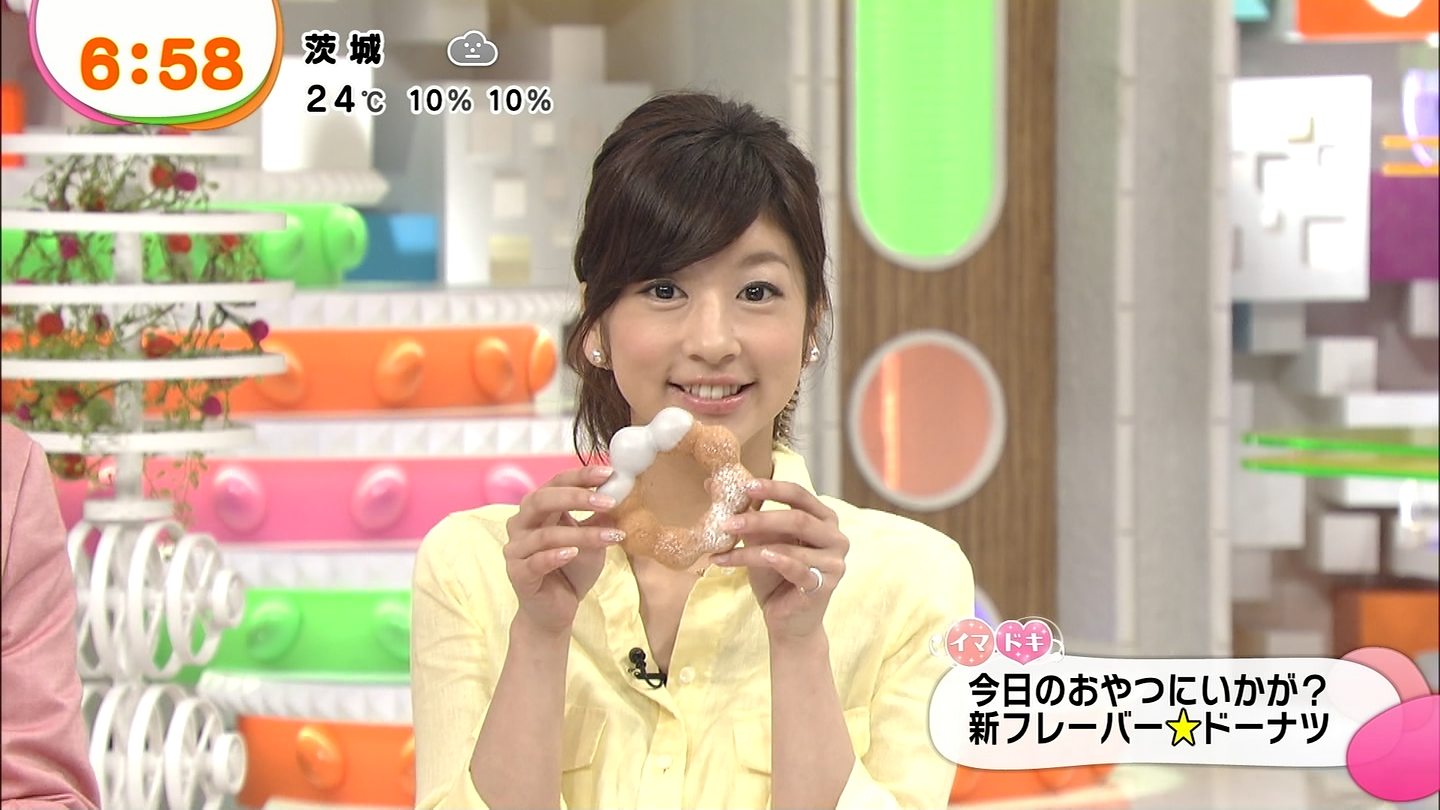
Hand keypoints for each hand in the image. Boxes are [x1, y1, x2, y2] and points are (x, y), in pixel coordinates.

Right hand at [503, 465, 624, 633]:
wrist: (555, 611)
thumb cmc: (572, 570)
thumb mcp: (592, 540)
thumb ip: (600, 517)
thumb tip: (622, 491)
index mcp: (538, 509)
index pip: (556, 483)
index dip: (581, 475)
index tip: (608, 473)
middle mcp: (521, 524)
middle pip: (541, 500)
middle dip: (576, 497)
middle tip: (609, 501)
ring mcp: (516, 549)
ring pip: (546, 534)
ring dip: (582, 534)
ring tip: (611, 537)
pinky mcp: (517, 573)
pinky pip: (535, 561)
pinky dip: (555, 555)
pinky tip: (573, 554)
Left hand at [711, 479, 848, 640]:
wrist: (788, 622)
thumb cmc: (776, 578)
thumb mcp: (761, 544)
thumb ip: (750, 519)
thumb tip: (714, 486)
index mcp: (824, 519)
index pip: (800, 495)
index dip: (774, 488)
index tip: (746, 486)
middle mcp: (835, 537)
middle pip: (797, 519)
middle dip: (759, 518)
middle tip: (728, 521)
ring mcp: (834, 562)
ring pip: (789, 546)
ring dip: (751, 548)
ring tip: (723, 548)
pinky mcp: (824, 585)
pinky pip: (796, 569)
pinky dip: (771, 561)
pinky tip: (752, 557)